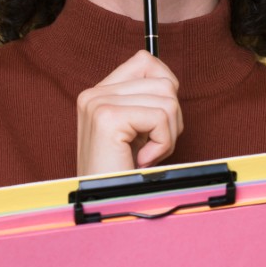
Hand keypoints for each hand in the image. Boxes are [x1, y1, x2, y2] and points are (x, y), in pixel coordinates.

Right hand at [76, 50, 182, 174]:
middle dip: (171, 119)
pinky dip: (162, 144)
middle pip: (163, 81)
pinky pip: (160, 117)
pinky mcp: (107, 118)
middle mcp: (94, 94)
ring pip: (167, 99)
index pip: (145, 61)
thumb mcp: (135, 132)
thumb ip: (146, 102)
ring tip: (146, 154)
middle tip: (151, 146)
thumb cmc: (124, 174)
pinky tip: (142, 159)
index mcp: (98, 94)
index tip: (158, 120)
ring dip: (167, 133)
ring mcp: (98, 103)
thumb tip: (170, 82)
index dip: (166, 87)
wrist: (106, 205)